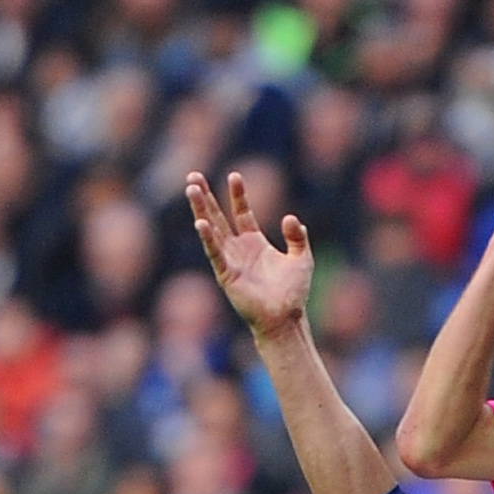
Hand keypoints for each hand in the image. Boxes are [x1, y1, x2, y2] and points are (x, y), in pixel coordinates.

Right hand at [187, 171, 311, 337]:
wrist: (286, 318)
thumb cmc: (294, 292)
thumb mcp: (302, 259)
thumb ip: (297, 237)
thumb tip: (291, 218)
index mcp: (254, 242)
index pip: (242, 212)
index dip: (237, 195)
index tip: (234, 175)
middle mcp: (238, 249)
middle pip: (218, 216)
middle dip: (206, 197)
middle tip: (194, 175)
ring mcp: (230, 260)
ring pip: (212, 230)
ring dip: (201, 210)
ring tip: (191, 189)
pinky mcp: (226, 275)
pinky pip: (215, 253)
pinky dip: (208, 238)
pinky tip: (200, 222)